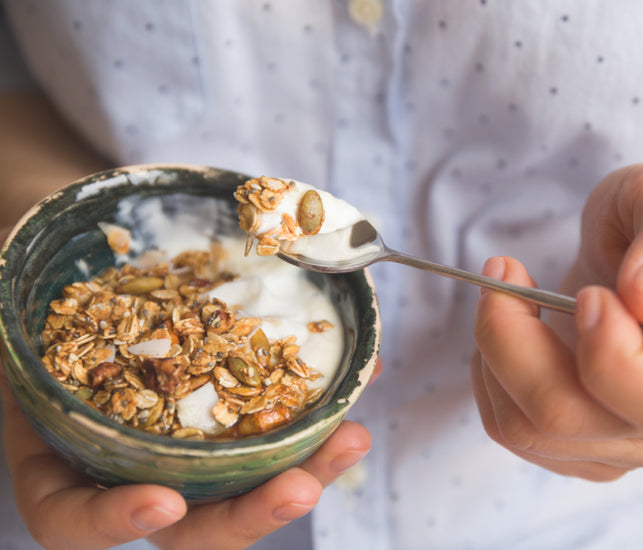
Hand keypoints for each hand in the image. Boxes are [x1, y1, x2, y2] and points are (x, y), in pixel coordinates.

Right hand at [0, 212, 378, 549]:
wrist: (88, 253)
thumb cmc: (35, 279)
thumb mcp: (11, 291)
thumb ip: (12, 304)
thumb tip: (10, 265)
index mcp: (58, 451)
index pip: (70, 516)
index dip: (111, 524)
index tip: (163, 501)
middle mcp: (127, 459)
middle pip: (188, 522)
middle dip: (248, 513)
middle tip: (299, 486)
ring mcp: (186, 436)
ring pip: (247, 480)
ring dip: (307, 466)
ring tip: (354, 437)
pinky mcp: (233, 403)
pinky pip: (281, 420)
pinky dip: (321, 403)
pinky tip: (365, 373)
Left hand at [471, 163, 642, 480]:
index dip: (612, 353)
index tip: (587, 292)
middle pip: (572, 418)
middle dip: (515, 341)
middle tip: (506, 271)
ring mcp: (621, 443)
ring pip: (526, 428)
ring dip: (494, 349)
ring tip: (505, 290)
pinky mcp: (573, 445)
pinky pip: (507, 427)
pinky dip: (488, 371)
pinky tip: (511, 329)